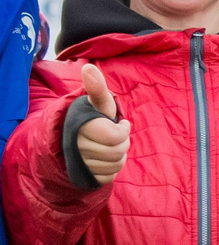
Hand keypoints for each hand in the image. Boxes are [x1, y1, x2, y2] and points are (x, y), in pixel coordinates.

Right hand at [74, 65, 130, 183]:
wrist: (69, 139)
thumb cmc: (91, 118)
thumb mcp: (96, 103)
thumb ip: (97, 88)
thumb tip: (89, 67)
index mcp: (80, 126)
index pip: (115, 136)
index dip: (123, 130)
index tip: (121, 124)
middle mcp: (76, 146)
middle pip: (118, 152)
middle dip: (123, 143)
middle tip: (115, 136)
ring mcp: (78, 163)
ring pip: (115, 165)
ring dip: (119, 156)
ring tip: (109, 146)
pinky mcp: (83, 176)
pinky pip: (109, 177)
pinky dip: (112, 168)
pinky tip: (104, 159)